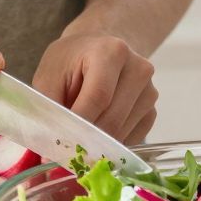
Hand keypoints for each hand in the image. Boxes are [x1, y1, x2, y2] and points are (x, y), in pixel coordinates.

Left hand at [33, 29, 157, 146]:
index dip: (79, 124)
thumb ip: (49, 108)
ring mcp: (149, 91)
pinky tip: (96, 130)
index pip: (98, 97)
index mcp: (111, 52)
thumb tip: (50, 150)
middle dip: (87, 139)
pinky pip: (131, 138)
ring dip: (98, 143)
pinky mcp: (152, 110)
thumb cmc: (70, 61)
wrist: (96, 50)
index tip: (60, 142)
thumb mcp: (49, 76)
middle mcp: (138, 69)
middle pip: (113, 119)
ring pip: (122, 133)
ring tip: (79, 133)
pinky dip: (110, 144)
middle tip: (65, 149)